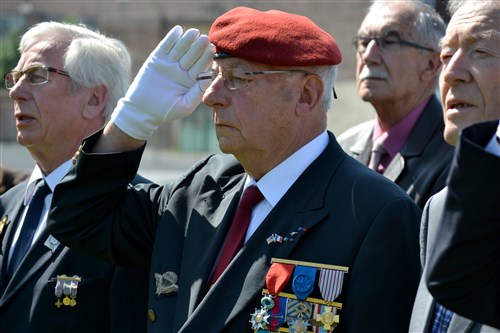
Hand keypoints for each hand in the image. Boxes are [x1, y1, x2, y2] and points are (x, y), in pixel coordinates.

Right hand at [111, 25, 213, 139]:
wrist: (143, 111)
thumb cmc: (167, 111)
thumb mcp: (185, 104)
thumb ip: (197, 92)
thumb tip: (209, 78)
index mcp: (191, 80)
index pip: (201, 66)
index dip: (206, 58)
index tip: (212, 50)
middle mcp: (182, 70)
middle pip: (192, 56)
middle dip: (198, 47)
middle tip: (205, 38)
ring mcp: (169, 64)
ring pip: (180, 49)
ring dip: (187, 40)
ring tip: (194, 32)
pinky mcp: (157, 60)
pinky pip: (165, 47)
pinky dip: (171, 39)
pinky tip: (178, 31)